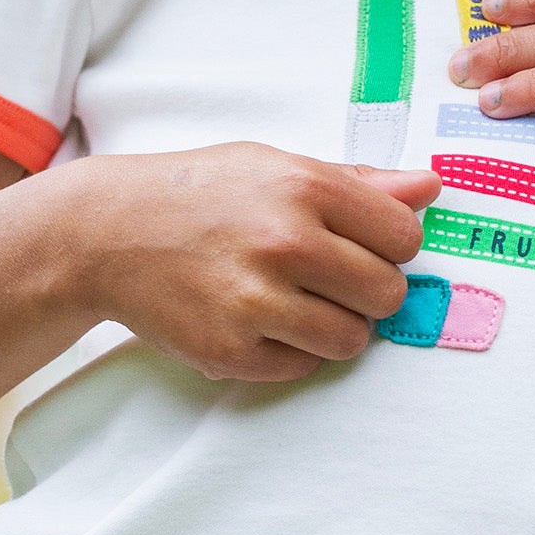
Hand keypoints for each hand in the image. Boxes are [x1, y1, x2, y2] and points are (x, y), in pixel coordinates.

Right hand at [62, 144, 439, 384]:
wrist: (104, 232)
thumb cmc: (198, 193)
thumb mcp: (273, 166)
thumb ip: (355, 183)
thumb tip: (429, 189)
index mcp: (304, 187)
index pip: (405, 237)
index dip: (388, 245)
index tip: (360, 244)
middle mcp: (285, 242)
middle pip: (389, 293)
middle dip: (366, 290)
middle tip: (325, 277)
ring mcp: (257, 301)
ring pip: (352, 340)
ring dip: (333, 327)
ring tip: (292, 301)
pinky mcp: (231, 351)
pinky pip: (302, 367)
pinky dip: (288, 350)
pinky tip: (256, 320)